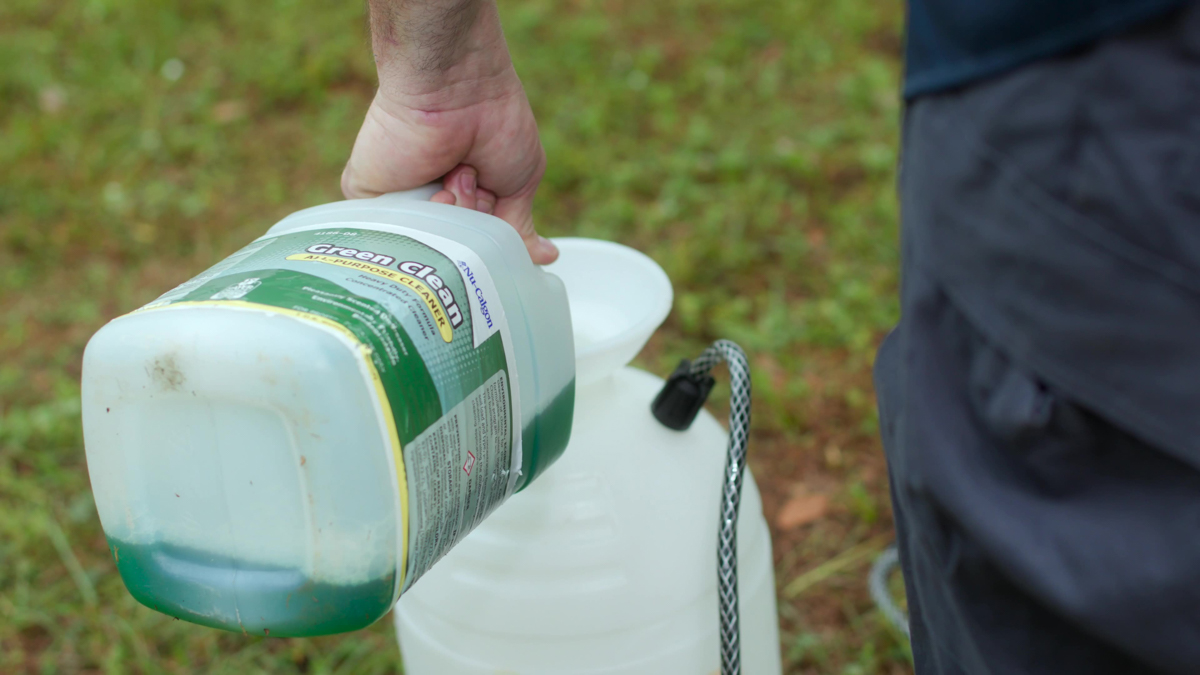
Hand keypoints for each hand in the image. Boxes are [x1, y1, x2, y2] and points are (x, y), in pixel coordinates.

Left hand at [342, 1, 556, 263]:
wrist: (457, 91)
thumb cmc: (495, 124)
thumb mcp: (518, 184)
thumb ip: (518, 229)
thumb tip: (545, 257)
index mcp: (460, 196)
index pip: (476, 243)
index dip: (493, 230)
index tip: (498, 196)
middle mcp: (428, 200)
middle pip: (454, 247)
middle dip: (475, 218)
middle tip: (476, 176)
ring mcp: (398, 200)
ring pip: (428, 242)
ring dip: (455, 212)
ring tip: (457, 173)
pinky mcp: (369, 197)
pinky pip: (396, 232)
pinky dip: (425, 212)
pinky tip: (434, 185)